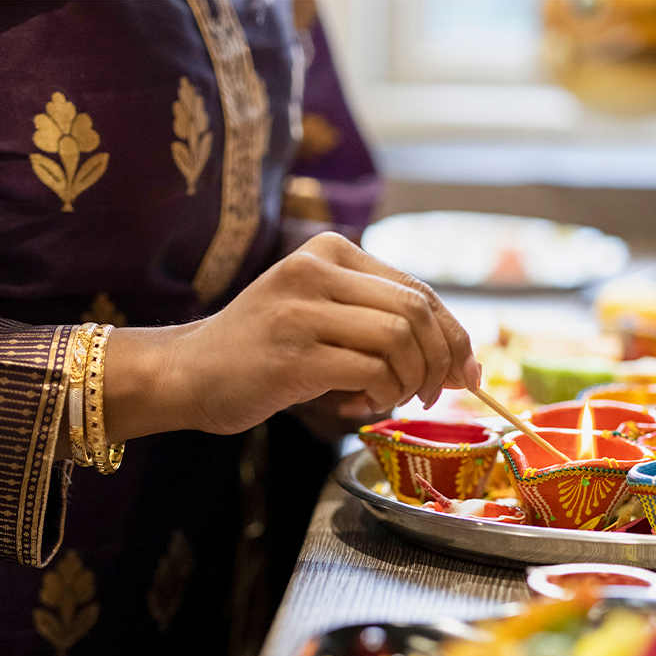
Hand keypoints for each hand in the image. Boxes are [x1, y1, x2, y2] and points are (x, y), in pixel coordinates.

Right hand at [104, 232, 477, 440]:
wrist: (188, 372)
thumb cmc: (262, 352)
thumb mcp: (321, 315)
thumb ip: (380, 321)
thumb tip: (461, 360)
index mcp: (330, 250)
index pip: (419, 289)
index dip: (455, 335)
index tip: (467, 373)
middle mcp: (316, 269)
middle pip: (418, 311)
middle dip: (441, 361)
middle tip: (433, 395)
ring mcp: (303, 309)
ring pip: (400, 339)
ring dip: (410, 381)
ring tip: (388, 399)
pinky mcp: (294, 353)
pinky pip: (371, 371)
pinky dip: (380, 395)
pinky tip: (357, 405)